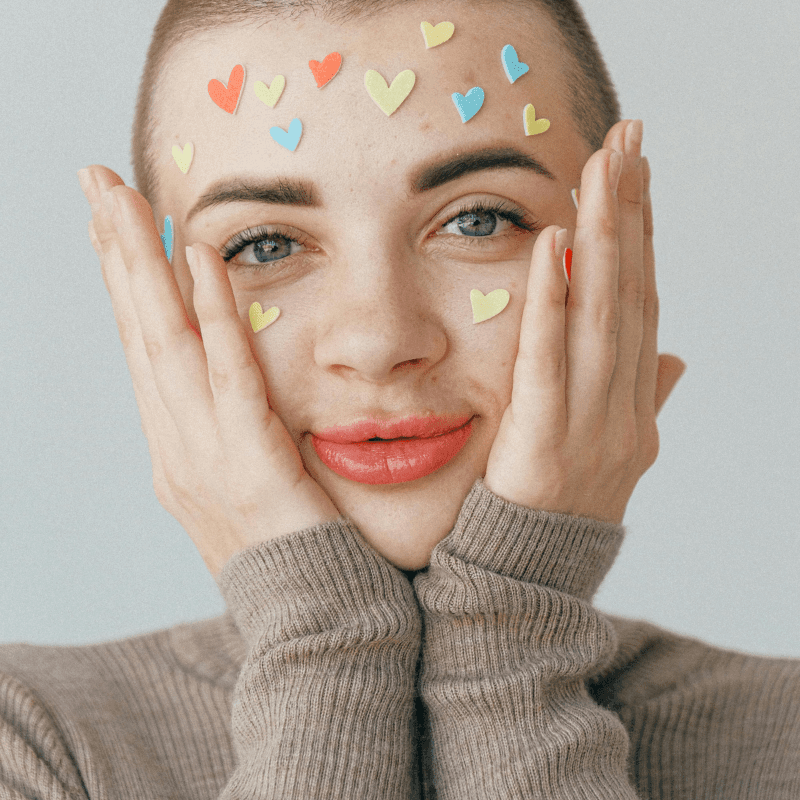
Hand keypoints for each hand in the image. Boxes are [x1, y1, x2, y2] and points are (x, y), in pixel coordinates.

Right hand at [79, 166, 339, 576]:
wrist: (315, 629)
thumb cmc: (293, 554)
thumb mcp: (249, 486)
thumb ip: (235, 434)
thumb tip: (235, 388)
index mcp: (178, 449)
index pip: (144, 347)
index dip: (124, 281)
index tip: (114, 220)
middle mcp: (176, 447)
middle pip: (138, 333)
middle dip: (115, 253)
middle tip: (97, 180)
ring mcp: (204, 459)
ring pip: (164, 344)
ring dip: (143, 265)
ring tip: (126, 196)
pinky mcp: (251, 466)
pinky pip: (231, 377)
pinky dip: (215, 316)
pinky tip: (203, 259)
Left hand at [484, 120, 685, 523]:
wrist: (535, 578)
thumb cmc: (564, 507)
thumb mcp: (615, 449)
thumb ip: (642, 397)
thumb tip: (675, 359)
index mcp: (635, 400)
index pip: (642, 303)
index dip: (644, 236)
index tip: (637, 175)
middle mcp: (624, 402)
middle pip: (631, 293)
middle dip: (632, 212)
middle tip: (630, 138)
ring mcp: (591, 420)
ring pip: (603, 313)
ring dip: (605, 236)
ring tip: (604, 167)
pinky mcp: (544, 436)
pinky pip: (549, 358)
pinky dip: (554, 299)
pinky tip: (555, 244)